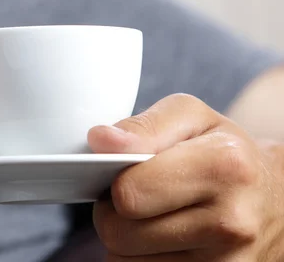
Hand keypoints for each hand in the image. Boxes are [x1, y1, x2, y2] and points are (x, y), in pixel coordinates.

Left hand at [88, 94, 283, 260]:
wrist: (274, 198)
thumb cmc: (224, 151)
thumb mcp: (191, 117)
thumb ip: (143, 125)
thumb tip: (100, 141)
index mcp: (224, 167)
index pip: (128, 193)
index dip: (114, 181)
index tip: (126, 171)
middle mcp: (230, 222)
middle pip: (119, 233)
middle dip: (114, 211)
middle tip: (137, 195)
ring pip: (123, 260)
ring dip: (127, 238)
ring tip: (153, 215)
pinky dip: (141, 258)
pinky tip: (163, 238)